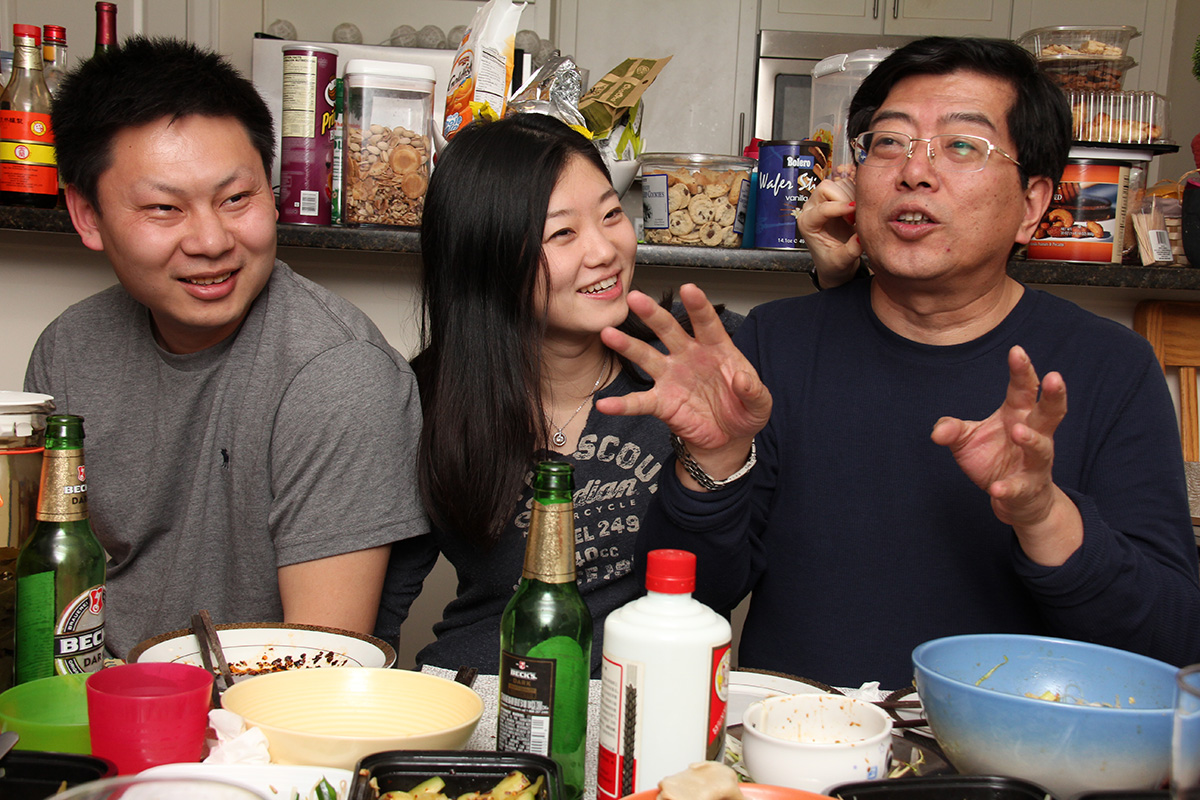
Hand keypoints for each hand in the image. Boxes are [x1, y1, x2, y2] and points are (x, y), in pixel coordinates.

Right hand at [597, 284, 771, 483]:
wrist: (729, 439)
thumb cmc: (744, 411)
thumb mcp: (760, 403)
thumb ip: (754, 390)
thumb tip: (742, 380)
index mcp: (716, 349)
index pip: (706, 323)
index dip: (698, 306)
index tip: (688, 289)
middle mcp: (689, 357)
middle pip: (668, 330)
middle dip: (653, 314)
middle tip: (636, 298)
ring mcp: (672, 377)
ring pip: (647, 356)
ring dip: (627, 345)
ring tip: (608, 334)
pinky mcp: (662, 402)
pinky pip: (639, 402)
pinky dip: (621, 404)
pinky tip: (605, 404)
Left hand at [797, 177, 861, 288]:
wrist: (835, 263)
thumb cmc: (833, 263)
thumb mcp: (841, 262)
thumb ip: (851, 250)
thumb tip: (860, 237)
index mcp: (807, 223)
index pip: (822, 208)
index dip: (839, 207)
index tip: (854, 210)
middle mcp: (812, 208)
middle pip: (827, 188)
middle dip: (844, 199)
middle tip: (854, 218)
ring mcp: (824, 200)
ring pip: (839, 184)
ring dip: (852, 195)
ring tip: (855, 217)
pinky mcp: (837, 197)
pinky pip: (848, 185)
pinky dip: (857, 193)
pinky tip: (858, 211)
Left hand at [930, 345, 1081, 563]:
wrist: (1017, 500)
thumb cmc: (995, 459)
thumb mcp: (967, 440)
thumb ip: (951, 429)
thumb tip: (937, 432)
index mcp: (1018, 415)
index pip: (1023, 389)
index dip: (1022, 370)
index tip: (1017, 350)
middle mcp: (1033, 435)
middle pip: (1049, 413)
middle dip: (1053, 396)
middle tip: (1056, 377)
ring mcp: (1035, 464)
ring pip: (1041, 448)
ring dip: (1031, 439)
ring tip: (1018, 431)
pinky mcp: (1028, 489)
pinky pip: (1020, 487)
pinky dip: (1009, 487)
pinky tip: (997, 488)